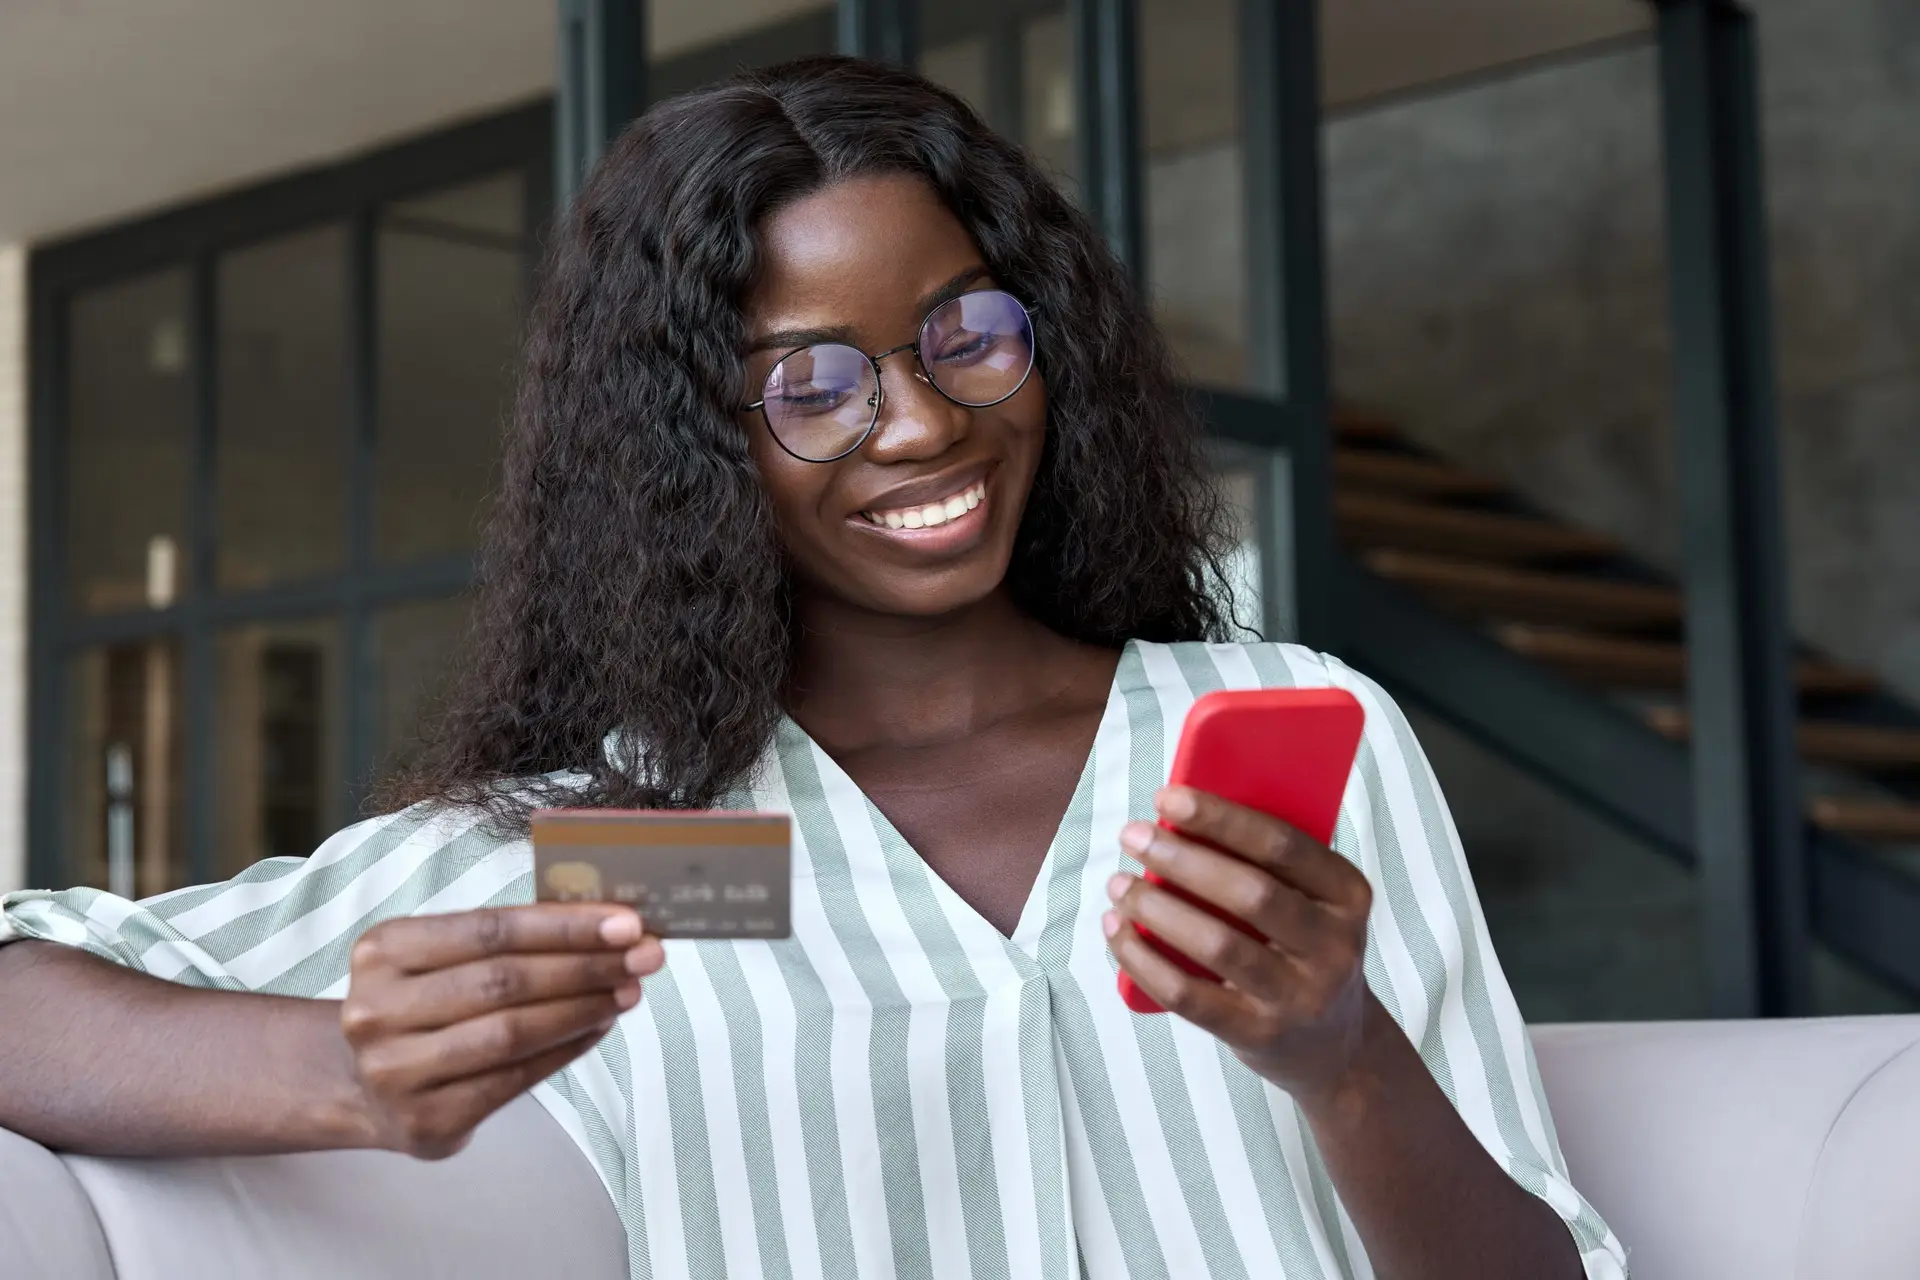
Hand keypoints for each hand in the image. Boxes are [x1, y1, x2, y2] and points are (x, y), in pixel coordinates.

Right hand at [340, 903, 663, 1158]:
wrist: (365, 1085)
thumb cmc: (424, 1004)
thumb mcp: (440, 956)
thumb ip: (509, 940)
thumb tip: (607, 926)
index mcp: (383, 951)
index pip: (490, 928)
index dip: (564, 925)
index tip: (626, 922)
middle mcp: (378, 1011)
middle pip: (505, 981)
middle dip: (587, 966)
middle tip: (645, 956)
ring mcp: (396, 1071)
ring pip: (512, 1033)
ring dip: (584, 1008)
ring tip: (628, 991)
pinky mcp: (426, 1121)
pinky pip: (515, 1081)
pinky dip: (566, 1050)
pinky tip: (598, 1027)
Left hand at [1104, 785, 1373, 1100]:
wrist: (1336, 1046)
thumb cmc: (1304, 950)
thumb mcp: (1313, 903)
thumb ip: (1268, 865)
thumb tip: (1178, 818)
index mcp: (1347, 895)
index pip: (1282, 844)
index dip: (1220, 817)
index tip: (1166, 798)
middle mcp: (1333, 946)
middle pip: (1249, 892)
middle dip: (1181, 858)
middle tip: (1132, 836)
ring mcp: (1298, 996)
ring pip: (1217, 945)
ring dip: (1156, 907)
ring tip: (1119, 884)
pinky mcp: (1259, 1035)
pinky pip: (1189, 996)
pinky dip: (1143, 960)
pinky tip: (1118, 932)